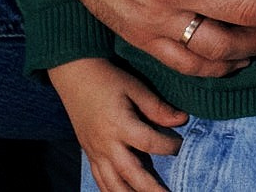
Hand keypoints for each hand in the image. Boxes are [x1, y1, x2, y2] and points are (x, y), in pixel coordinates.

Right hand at [46, 57, 182, 191]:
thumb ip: (157, 107)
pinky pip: (99, 179)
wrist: (73, 75)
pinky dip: (111, 191)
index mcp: (119, 125)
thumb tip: (182, 120)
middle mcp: (106, 144)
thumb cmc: (107, 79)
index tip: (181, 143)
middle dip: (151, 189)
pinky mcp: (89, 154)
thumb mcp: (134, 87)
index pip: (150, 143)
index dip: (169, 146)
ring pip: (112, 184)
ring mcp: (95, 152)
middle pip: (130, 173)